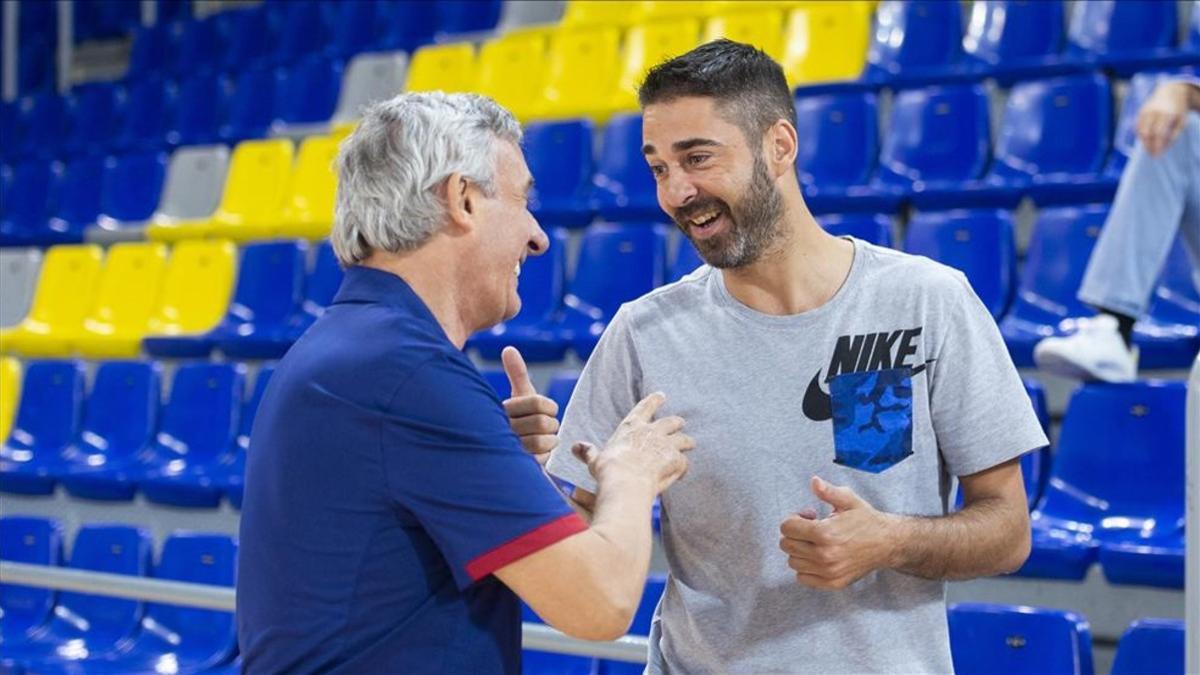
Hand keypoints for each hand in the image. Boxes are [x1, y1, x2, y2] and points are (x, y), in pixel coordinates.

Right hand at [501, 346, 557, 465]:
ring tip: (539, 440)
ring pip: (544, 441)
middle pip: (543, 423)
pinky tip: (534, 454)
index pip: (539, 402)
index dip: (548, 406)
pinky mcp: (515, 466)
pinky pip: (542, 459)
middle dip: (550, 425)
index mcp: (504, 408)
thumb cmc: (517, 419)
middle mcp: (502, 428)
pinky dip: (543, 456)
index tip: (543, 410)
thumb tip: (508, 349)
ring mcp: (508, 448)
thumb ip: (517, 373)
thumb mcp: (519, 396)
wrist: (504, 453)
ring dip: (548, 441)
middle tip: (542, 428)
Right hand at [572, 392, 693, 493]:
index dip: (654, 401)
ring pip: (683, 439)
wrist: (626, 481)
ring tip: (691, 444)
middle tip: (680, 422)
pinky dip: (684, 467)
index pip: (645, 407)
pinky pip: (684, 462)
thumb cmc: (608, 469)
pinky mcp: (676, 460)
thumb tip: (575, 447)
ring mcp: (666, 445)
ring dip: (687, 442)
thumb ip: (588, 452)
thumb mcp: (595, 459)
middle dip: (676, 422)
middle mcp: (652, 431)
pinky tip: (682, 471)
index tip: (661, 395)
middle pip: (670, 422)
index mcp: (632, 427)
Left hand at [778, 476, 898, 590]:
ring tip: (816, 542)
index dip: (794, 518)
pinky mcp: (832, 583)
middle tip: (812, 528)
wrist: (888, 543)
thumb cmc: (867, 520)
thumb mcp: (849, 500)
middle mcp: (824, 555)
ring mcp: (828, 572)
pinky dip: (806, 567)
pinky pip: (802, 578)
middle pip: (786, 545)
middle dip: (795, 533)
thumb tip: (814, 482)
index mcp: (825, 533)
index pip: (786, 528)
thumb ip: (828, 491)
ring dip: (800, 551)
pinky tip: (818, 556)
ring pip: (793, 562)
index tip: (809, 516)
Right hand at [1136, 81, 1192, 156]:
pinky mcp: (1140, 112)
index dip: (1157, 145)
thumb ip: (1174, 135)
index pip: (1159, 133)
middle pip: (1147, 133)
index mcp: (1166, 114)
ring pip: (1141, 131)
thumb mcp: (1182, 121)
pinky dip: (1141, 136)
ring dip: (1144, 142)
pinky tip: (1147, 141)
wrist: (1171, 92)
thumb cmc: (1178, 110)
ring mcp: (1145, 111)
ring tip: (1150, 150)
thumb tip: (1163, 148)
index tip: (1157, 156)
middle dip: (1149, 146)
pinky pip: (1137, 127)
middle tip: (1152, 155)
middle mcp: (1154, 112)